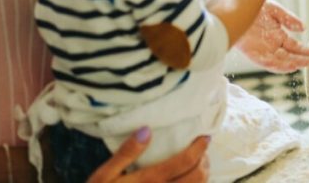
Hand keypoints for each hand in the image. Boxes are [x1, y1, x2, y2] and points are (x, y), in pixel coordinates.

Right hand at [88, 128, 208, 181]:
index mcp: (149, 180)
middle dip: (204, 160)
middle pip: (197, 176)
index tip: (205, 136)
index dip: (199, 148)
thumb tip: (147, 130)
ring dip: (204, 174)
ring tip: (200, 162)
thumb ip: (126, 152)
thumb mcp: (104, 175)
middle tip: (203, 149)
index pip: (184, 162)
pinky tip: (189, 179)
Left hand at [237, 0, 308, 72]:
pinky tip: (283, 65)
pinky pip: (263, 61)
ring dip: (288, 64)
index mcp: (277, 36)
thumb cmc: (253, 4)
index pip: (293, 46)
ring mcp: (260, 48)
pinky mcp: (250, 50)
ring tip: (299, 65)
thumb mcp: (275, 11)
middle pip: (287, 56)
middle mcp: (270, 44)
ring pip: (277, 61)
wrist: (235, 2)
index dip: (303, 50)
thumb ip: (289, 20)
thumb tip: (303, 28)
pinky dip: (274, 65)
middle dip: (299, 59)